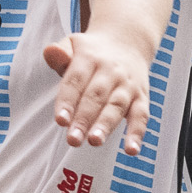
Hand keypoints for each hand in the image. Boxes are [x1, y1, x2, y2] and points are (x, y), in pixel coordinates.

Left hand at [43, 27, 152, 152]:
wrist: (128, 42)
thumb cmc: (93, 52)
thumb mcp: (74, 44)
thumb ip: (60, 54)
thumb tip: (50, 51)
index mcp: (90, 58)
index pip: (76, 81)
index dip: (68, 102)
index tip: (60, 121)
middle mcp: (111, 71)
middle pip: (95, 96)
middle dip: (84, 119)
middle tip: (73, 139)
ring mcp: (128, 85)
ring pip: (116, 106)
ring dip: (106, 126)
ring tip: (95, 142)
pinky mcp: (142, 97)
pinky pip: (141, 116)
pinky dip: (137, 133)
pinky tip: (131, 150)